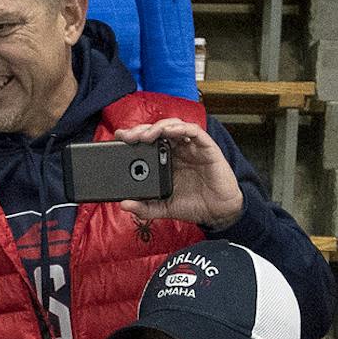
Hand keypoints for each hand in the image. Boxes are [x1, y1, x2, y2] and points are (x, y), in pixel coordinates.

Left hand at [111, 118, 243, 231]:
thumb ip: (144, 207)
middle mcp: (178, 150)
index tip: (119, 138)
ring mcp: (191, 147)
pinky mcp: (206, 147)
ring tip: (145, 135)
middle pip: (157, 130)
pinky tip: (168, 132)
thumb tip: (124, 205)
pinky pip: (193, 130)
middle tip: (128, 136)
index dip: (133, 136)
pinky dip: (180, 128)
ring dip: (158, 127)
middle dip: (141, 130)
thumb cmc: (194, 205)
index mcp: (166, 160)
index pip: (147, 142)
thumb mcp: (163, 208)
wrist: (219, 213)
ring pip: (173, 126)